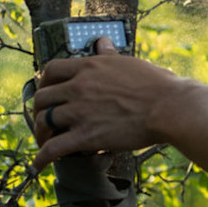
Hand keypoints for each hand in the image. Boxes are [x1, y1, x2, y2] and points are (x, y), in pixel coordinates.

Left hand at [31, 37, 182, 170]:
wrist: (168, 107)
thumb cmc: (157, 84)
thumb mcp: (129, 62)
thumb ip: (110, 54)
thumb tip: (102, 41)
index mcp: (89, 67)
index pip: (51, 70)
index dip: (45, 82)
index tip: (48, 91)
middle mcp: (79, 87)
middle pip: (41, 97)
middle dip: (38, 109)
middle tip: (44, 118)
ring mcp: (80, 112)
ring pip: (43, 121)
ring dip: (40, 133)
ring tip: (44, 141)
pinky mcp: (86, 136)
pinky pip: (53, 148)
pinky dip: (42, 157)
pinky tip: (40, 164)